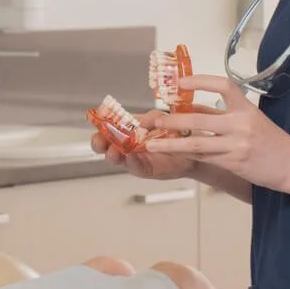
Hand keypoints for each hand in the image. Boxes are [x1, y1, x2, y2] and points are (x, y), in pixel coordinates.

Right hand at [89, 108, 207, 180]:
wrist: (192, 147)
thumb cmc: (173, 131)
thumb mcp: (158, 119)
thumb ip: (145, 119)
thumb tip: (133, 120)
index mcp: (126, 130)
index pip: (106, 128)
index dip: (99, 126)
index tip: (97, 122)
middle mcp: (125, 144)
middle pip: (103, 146)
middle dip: (98, 143)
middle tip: (100, 140)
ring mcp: (133, 158)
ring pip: (114, 158)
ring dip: (112, 153)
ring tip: (114, 149)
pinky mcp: (143, 169)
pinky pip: (133, 166)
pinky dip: (129, 160)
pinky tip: (129, 155)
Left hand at [144, 75, 289, 187]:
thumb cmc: (271, 140)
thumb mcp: (252, 119)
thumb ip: (223, 113)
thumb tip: (191, 106)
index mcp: (247, 108)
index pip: (223, 86)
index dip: (201, 81)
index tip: (181, 82)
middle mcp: (241, 124)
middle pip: (200, 117)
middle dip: (174, 120)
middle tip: (156, 120)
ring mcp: (237, 144)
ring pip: (197, 142)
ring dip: (172, 143)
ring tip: (152, 143)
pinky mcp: (233, 162)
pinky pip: (204, 157)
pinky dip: (186, 155)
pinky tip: (173, 154)